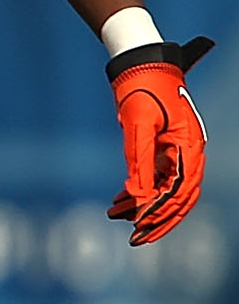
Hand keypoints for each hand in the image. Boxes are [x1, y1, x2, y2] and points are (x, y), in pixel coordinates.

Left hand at [109, 37, 210, 244]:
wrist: (140, 63)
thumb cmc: (141, 88)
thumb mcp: (138, 124)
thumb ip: (139, 161)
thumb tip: (137, 197)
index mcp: (189, 148)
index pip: (179, 191)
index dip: (159, 211)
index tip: (138, 226)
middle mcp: (188, 153)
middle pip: (178, 198)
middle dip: (157, 220)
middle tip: (134, 240)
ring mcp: (177, 152)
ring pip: (165, 190)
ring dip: (143, 206)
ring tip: (115, 217)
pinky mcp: (163, 149)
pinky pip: (155, 178)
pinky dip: (139, 191)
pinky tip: (118, 201)